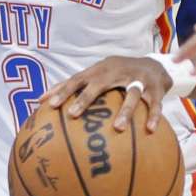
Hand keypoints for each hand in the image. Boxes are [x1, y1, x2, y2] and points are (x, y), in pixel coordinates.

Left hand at [42, 56, 167, 131]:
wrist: (155, 64)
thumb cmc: (116, 73)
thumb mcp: (97, 74)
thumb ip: (72, 86)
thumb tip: (39, 100)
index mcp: (100, 70)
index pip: (77, 79)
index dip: (63, 90)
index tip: (49, 105)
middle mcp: (117, 72)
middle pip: (99, 84)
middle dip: (85, 98)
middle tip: (72, 114)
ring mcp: (138, 79)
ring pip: (131, 95)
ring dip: (125, 111)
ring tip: (117, 128)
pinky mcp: (155, 89)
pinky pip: (155, 104)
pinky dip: (153, 117)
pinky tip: (150, 130)